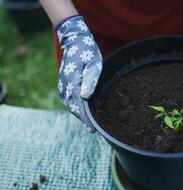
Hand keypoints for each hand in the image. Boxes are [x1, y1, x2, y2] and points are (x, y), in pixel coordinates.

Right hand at [56, 16, 101, 131]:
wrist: (75, 41)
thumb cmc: (88, 52)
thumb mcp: (94, 64)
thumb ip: (90, 80)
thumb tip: (85, 97)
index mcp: (73, 83)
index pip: (79, 106)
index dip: (86, 119)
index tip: (92, 129)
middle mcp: (65, 87)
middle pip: (74, 108)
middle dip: (83, 119)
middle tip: (94, 129)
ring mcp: (62, 86)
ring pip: (71, 105)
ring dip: (79, 114)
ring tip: (90, 124)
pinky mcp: (63, 85)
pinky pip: (69, 100)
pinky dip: (76, 108)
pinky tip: (84, 112)